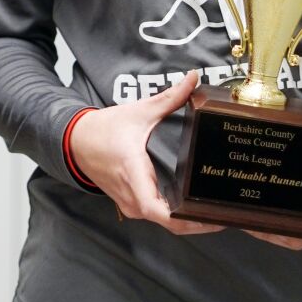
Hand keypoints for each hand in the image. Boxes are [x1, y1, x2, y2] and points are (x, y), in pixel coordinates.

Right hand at [67, 71, 222, 236]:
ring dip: (188, 220)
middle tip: (225, 213)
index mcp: (133, 172)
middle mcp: (131, 195)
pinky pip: (157, 216)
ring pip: (164, 222)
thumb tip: (193, 79)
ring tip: (215, 210)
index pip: (156, 209)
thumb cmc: (105, 129)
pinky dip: (175, 215)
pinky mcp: (131, 205)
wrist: (77, 142)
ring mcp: (130, 204)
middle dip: (197, 222)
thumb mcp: (139, 111)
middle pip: (168, 221)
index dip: (183, 218)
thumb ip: (170, 98)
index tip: (207, 215)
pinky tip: (193, 206)